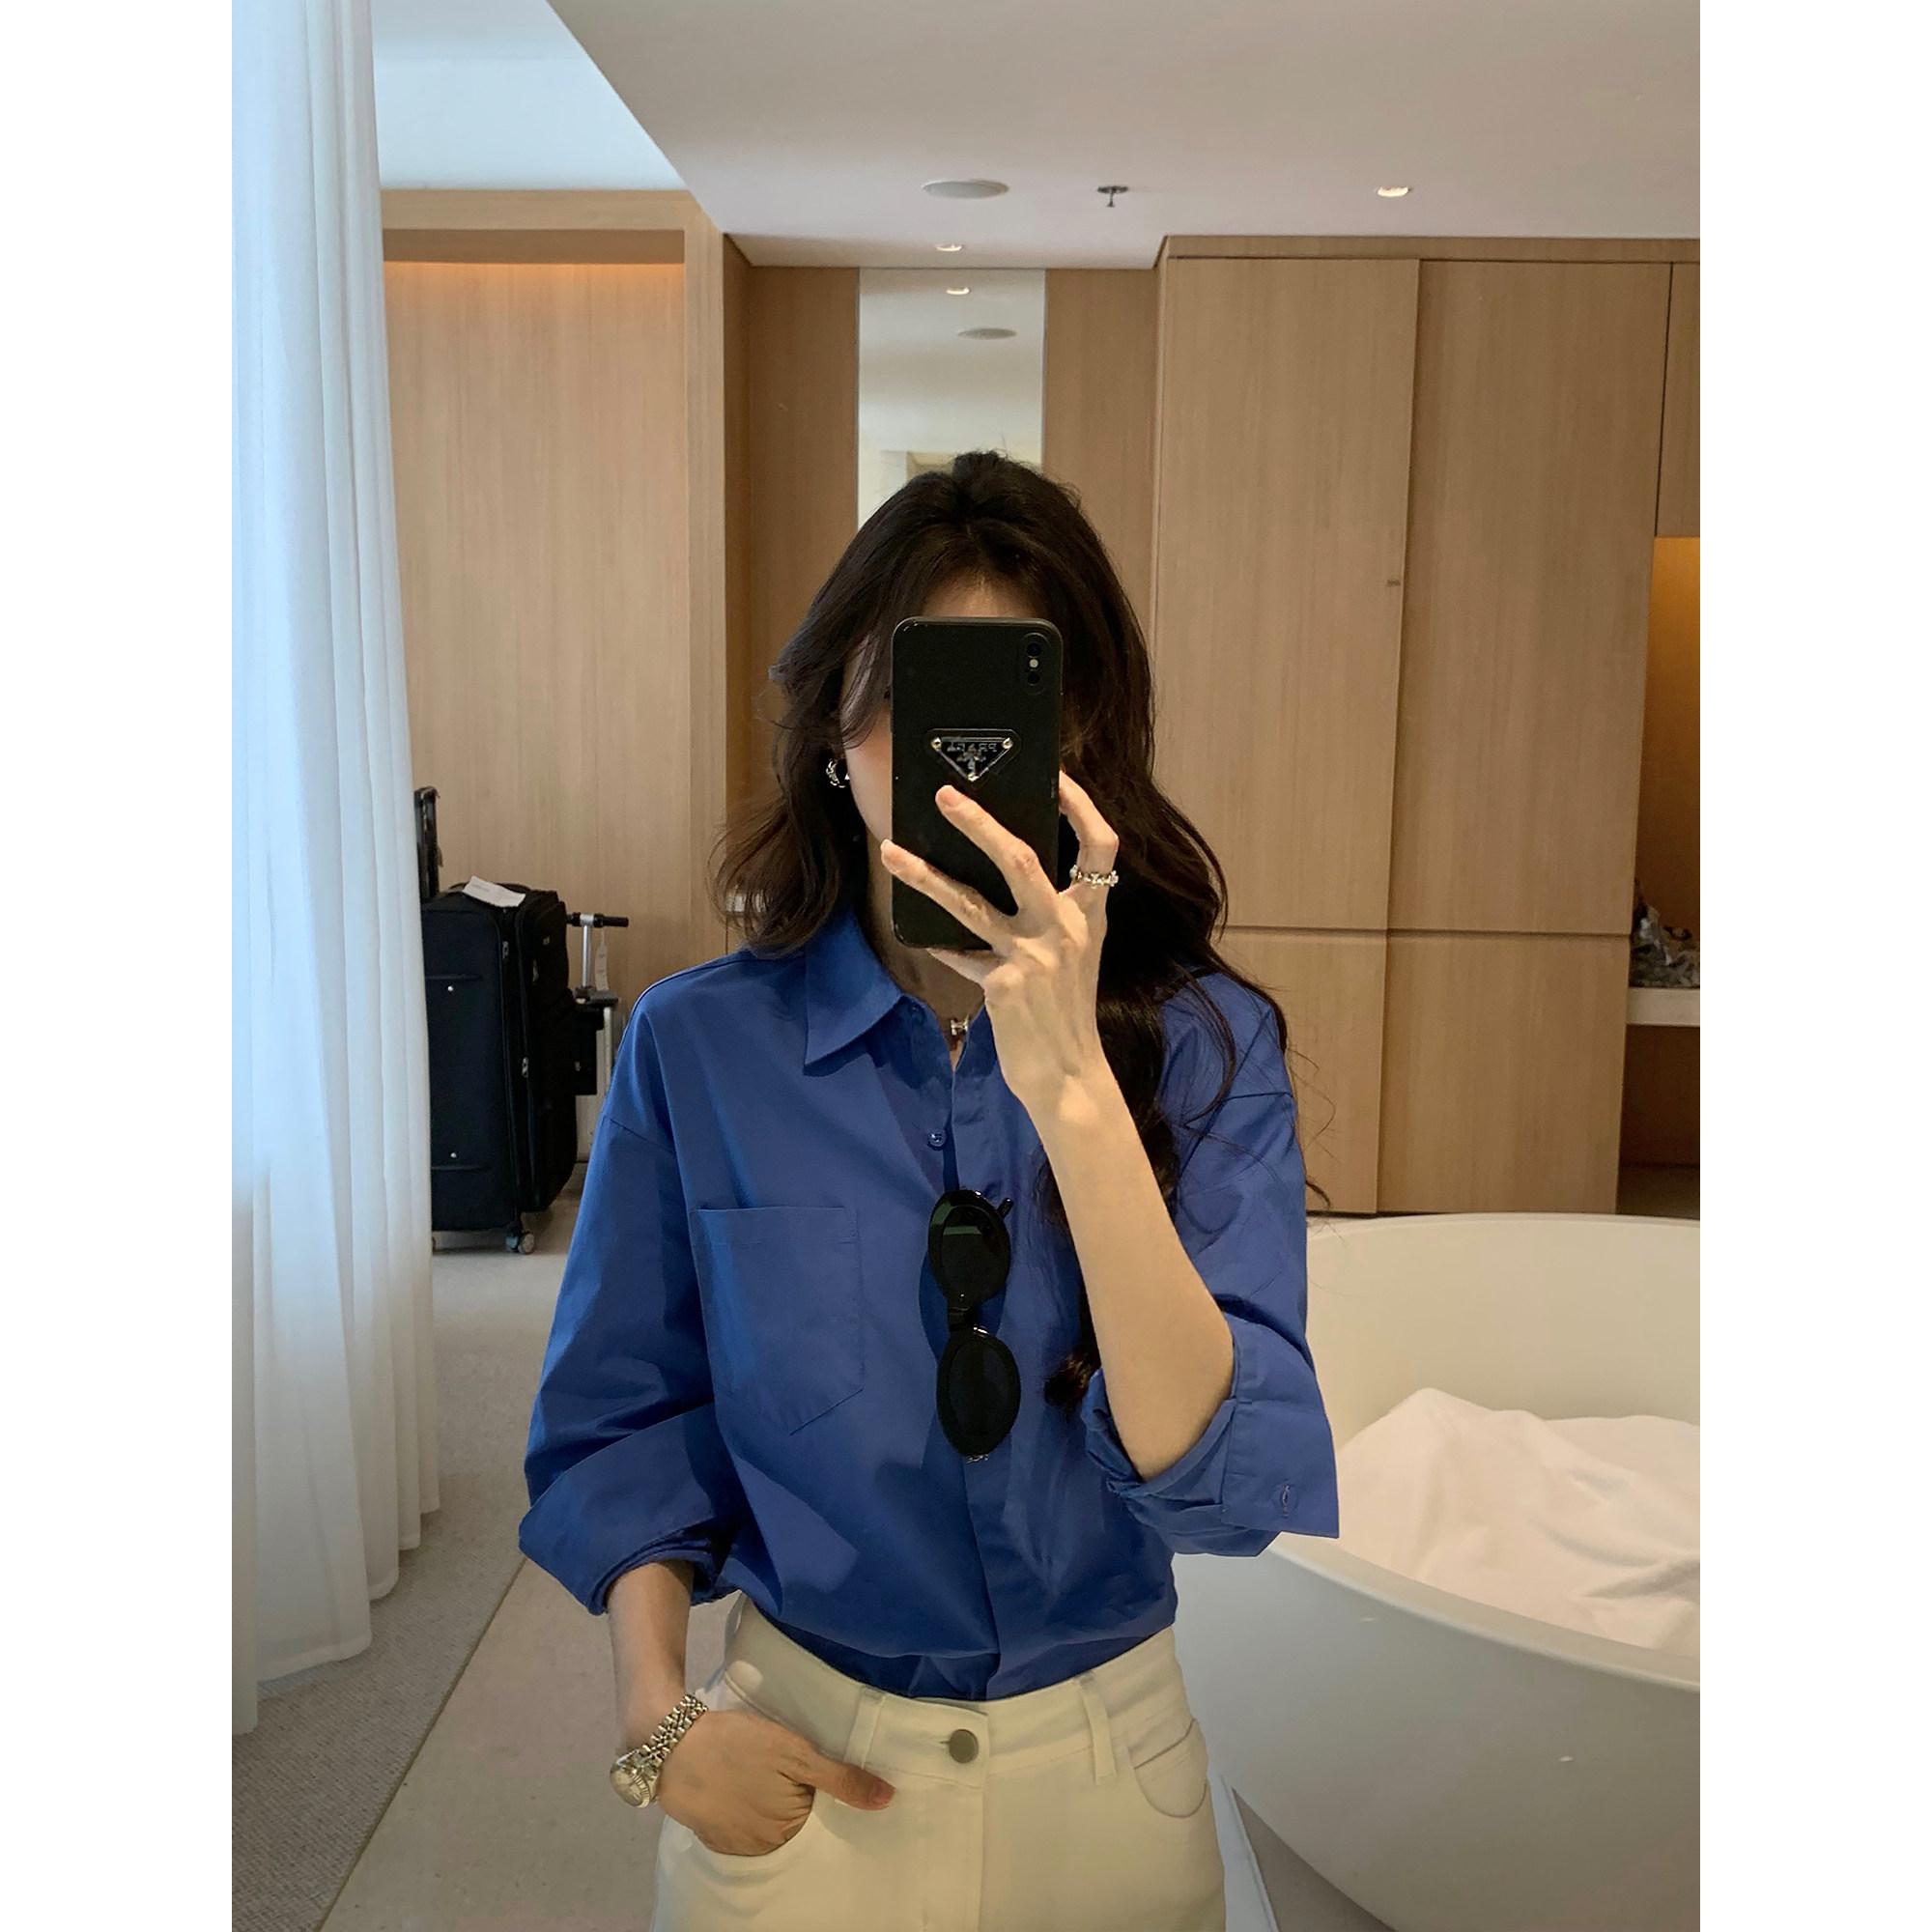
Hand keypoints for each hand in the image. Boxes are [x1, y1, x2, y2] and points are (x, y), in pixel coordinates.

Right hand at [652, 1705, 894, 1855]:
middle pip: (795, 1824)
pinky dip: (746, 1813)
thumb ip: (841, 1779)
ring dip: (770, 1807)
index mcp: (790, 1827)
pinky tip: (742, 1788)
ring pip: (769, 1828)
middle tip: (784, 1770)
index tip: (815, 1774)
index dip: (821, 1792)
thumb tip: (887, 1800)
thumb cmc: (738, 1744)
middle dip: (795, 1801)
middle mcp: (766, 1847)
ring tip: (761, 1777)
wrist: (672, 1746)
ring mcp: (737, 1846)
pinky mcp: (714, 1839)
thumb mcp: (794, 1752)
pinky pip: (744, 1830)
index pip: (822, 1816)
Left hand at [879, 771, 1119, 1120]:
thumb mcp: (1071, 957)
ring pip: (970, 903)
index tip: (1054, 773)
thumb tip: (999, 878)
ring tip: (893, 851)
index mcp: (1089, 915)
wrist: (1069, 1076)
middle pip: (1022, 858)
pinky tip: (917, 933)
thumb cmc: (1066, 1014)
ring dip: (926, 874)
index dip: (1079, 805)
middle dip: (979, 823)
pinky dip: (939, 942)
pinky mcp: (1003, 984)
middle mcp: (1064, 928)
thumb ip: (1047, 919)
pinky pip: (959, 952)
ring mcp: (1032, 955)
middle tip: (944, 795)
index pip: (1100, 847)